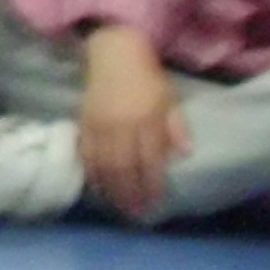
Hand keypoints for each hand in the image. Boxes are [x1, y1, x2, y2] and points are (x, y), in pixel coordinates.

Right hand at [76, 25, 191, 217]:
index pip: (150, 160)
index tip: (156, 203)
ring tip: (119, 208)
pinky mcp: (84, 124)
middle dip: (131, 194)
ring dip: (112, 190)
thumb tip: (185, 154)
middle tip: (136, 214)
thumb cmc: (148, 78)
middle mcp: (122, 125)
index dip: (152, 184)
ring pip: (104, 165)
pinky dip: (93, 175)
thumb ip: (177, 127)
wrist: (113, 54)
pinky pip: (87, 155)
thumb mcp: (170, 98)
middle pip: (125, 168)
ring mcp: (100, 126)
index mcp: (147, 119)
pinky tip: (99, 189)